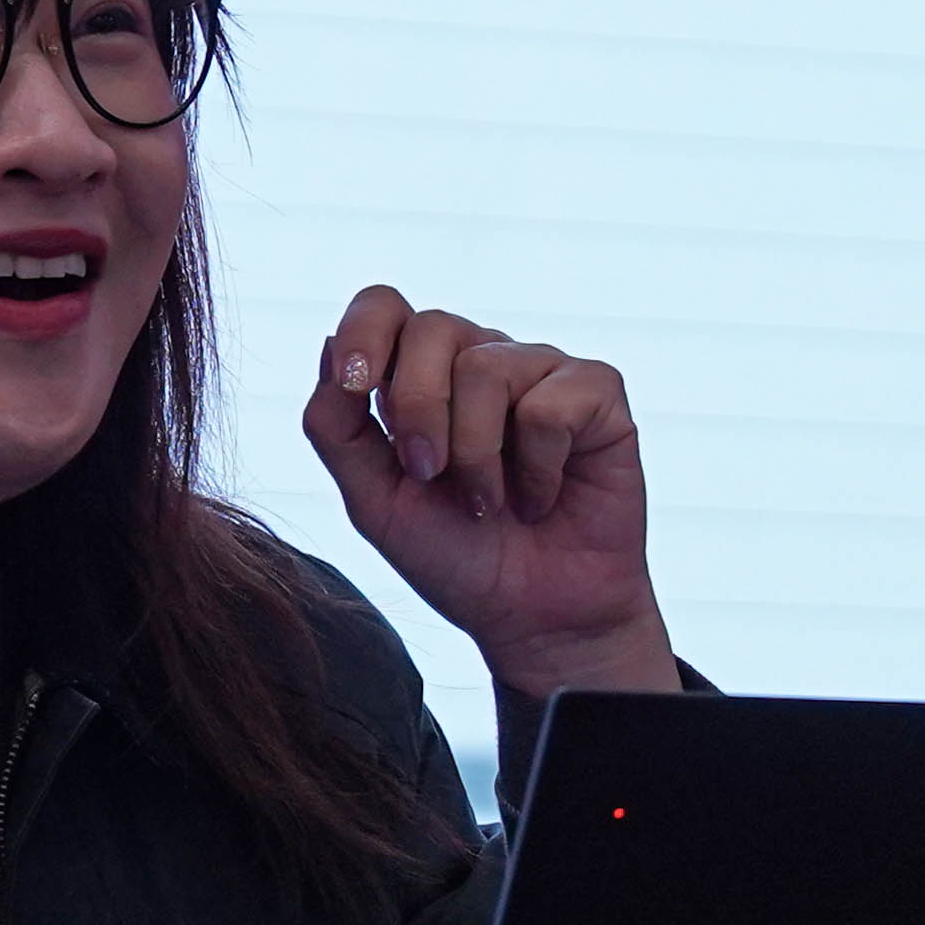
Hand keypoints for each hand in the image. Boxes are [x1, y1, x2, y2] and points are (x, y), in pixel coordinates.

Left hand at [301, 285, 677, 697]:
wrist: (534, 618)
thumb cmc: (456, 557)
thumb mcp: (374, 501)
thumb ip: (336, 428)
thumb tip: (328, 345)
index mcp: (419, 376)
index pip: (384, 306)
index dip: (365, 332)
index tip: (356, 387)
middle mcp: (479, 360)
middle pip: (432, 327)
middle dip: (419, 408)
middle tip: (430, 475)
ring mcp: (540, 371)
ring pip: (486, 367)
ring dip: (477, 456)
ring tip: (492, 503)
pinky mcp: (596, 394)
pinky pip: (549, 404)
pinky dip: (537, 467)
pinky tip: (542, 496)